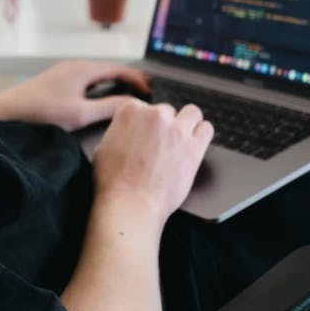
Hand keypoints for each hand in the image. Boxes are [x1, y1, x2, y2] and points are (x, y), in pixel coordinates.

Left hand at [0, 60, 150, 130]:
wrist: (6, 115)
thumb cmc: (41, 113)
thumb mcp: (81, 114)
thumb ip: (111, 107)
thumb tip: (135, 105)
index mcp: (83, 69)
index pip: (119, 68)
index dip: (138, 79)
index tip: (151, 91)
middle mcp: (75, 67)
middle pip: (109, 70)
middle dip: (128, 79)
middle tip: (146, 91)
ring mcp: (64, 75)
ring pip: (97, 76)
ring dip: (114, 84)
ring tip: (129, 95)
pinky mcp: (56, 84)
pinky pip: (86, 82)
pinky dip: (100, 88)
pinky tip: (102, 100)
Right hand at [92, 101, 212, 227]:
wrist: (130, 204)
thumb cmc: (113, 182)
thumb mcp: (103, 147)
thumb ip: (119, 132)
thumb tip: (126, 133)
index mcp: (130, 111)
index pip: (144, 106)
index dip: (146, 123)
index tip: (146, 134)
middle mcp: (155, 114)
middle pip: (167, 111)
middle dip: (165, 126)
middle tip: (161, 145)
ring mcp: (176, 129)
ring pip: (192, 113)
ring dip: (187, 124)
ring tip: (182, 140)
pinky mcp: (194, 146)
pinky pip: (207, 129)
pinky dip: (201, 135)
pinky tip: (194, 145)